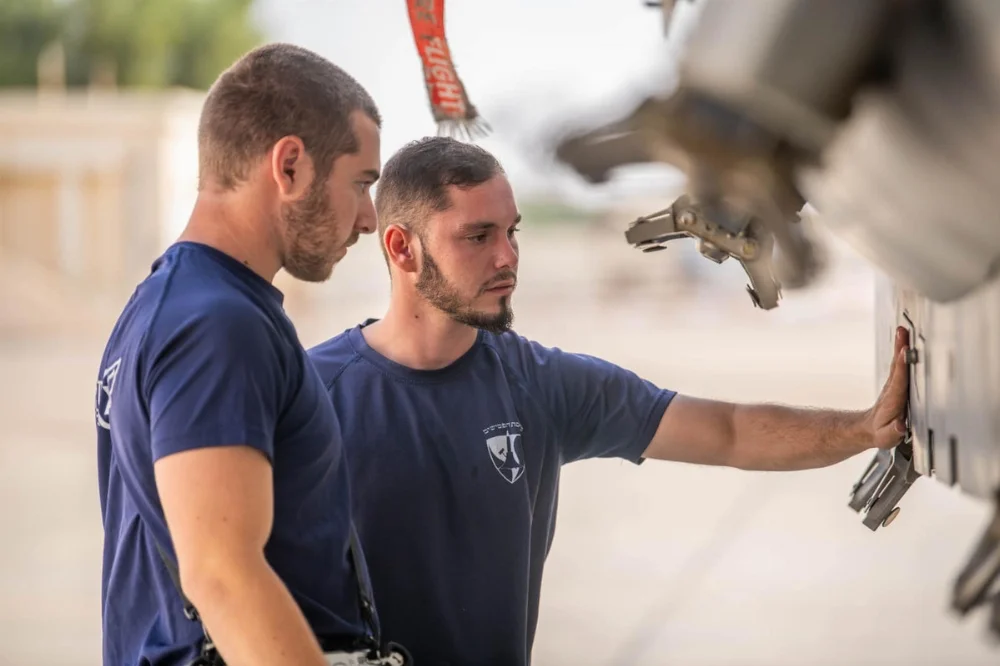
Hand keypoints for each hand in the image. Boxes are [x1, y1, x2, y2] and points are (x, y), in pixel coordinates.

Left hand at [866, 325, 910, 448]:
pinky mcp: (896, 382)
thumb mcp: (886, 437)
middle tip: (902, 332)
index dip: (903, 366)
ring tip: (903, 330)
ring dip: (901, 345)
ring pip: (898, 363)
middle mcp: (893, 389)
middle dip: (900, 348)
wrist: (870, 428)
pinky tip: (904, 339)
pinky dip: (902, 351)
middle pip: (898, 366)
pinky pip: (900, 364)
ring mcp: (894, 384)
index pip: (899, 380)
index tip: (906, 352)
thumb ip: (893, 432)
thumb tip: (900, 426)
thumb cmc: (881, 432)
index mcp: (893, 400)